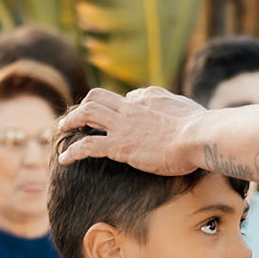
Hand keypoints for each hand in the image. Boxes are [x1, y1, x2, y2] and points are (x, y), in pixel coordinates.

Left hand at [58, 86, 202, 176]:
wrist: (199, 136)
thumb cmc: (198, 126)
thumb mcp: (181, 105)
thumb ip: (164, 101)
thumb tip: (149, 100)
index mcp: (147, 98)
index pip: (124, 98)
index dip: (114, 109)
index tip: (110, 121)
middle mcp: (131, 108)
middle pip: (97, 98)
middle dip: (81, 108)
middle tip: (72, 120)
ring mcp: (124, 126)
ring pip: (86, 114)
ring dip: (70, 122)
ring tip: (60, 132)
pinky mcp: (120, 146)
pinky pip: (88, 146)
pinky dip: (73, 151)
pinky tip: (64, 159)